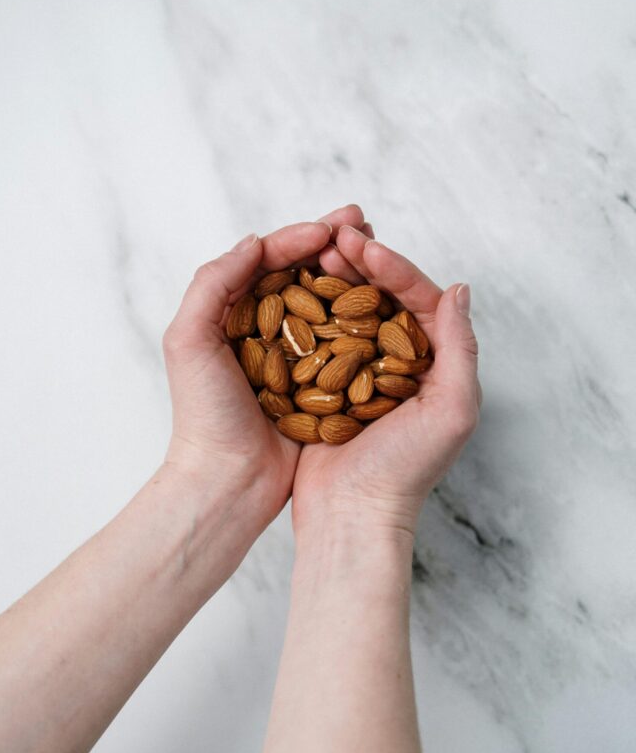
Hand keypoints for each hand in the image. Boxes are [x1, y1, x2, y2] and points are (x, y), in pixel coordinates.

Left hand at [161, 206, 367, 536]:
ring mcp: (294, 353)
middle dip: (331, 245)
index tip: (332, 226)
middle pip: (301, 273)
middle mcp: (265, 327)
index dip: (298, 237)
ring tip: (378, 249)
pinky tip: (386, 301)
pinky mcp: (318, 380)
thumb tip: (255, 241)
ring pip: (326, 301)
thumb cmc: (203, 414)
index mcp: (232, 312)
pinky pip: (343, 341)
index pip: (267, 260)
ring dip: (350, 272)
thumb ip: (212, 284)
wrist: (228, 480)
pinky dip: (362, 318)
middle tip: (361, 220)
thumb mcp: (189, 340)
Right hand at [292, 226, 479, 543]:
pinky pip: (319, 337)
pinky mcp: (325, 384)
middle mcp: (397, 362)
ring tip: (315, 253)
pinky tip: (292, 290)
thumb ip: (461, 349)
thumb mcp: (453, 411)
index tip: (366, 246)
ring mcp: (359, 371)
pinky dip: (309, 311)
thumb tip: (459, 289)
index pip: (418, 299)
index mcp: (433, 364)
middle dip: (361, 263)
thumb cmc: (405, 471)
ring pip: (348, 311)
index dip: (394, 267)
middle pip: (382, 298)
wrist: (351, 516)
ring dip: (334, 280)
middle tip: (336, 236)